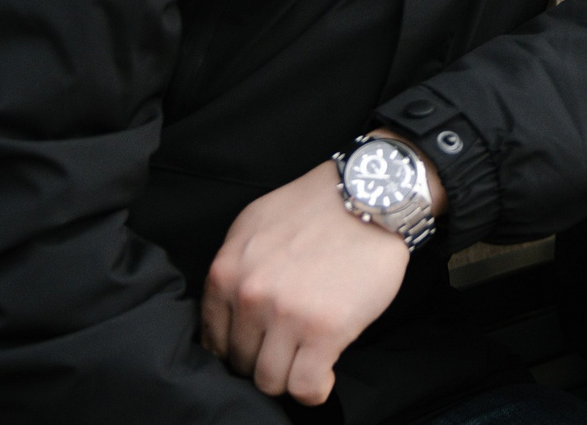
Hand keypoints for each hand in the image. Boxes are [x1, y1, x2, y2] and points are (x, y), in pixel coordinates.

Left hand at [200, 143, 443, 404]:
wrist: (372, 196)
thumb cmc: (316, 208)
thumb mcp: (253, 225)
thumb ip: (232, 271)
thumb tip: (225, 320)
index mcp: (226, 272)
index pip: (215, 341)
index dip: (239, 348)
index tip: (260, 346)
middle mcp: (250, 296)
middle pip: (242, 363)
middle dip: (265, 359)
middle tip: (290, 346)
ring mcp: (287, 315)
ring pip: (270, 381)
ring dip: (289, 375)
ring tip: (307, 359)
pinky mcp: (325, 331)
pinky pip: (305, 387)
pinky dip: (313, 390)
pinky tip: (323, 375)